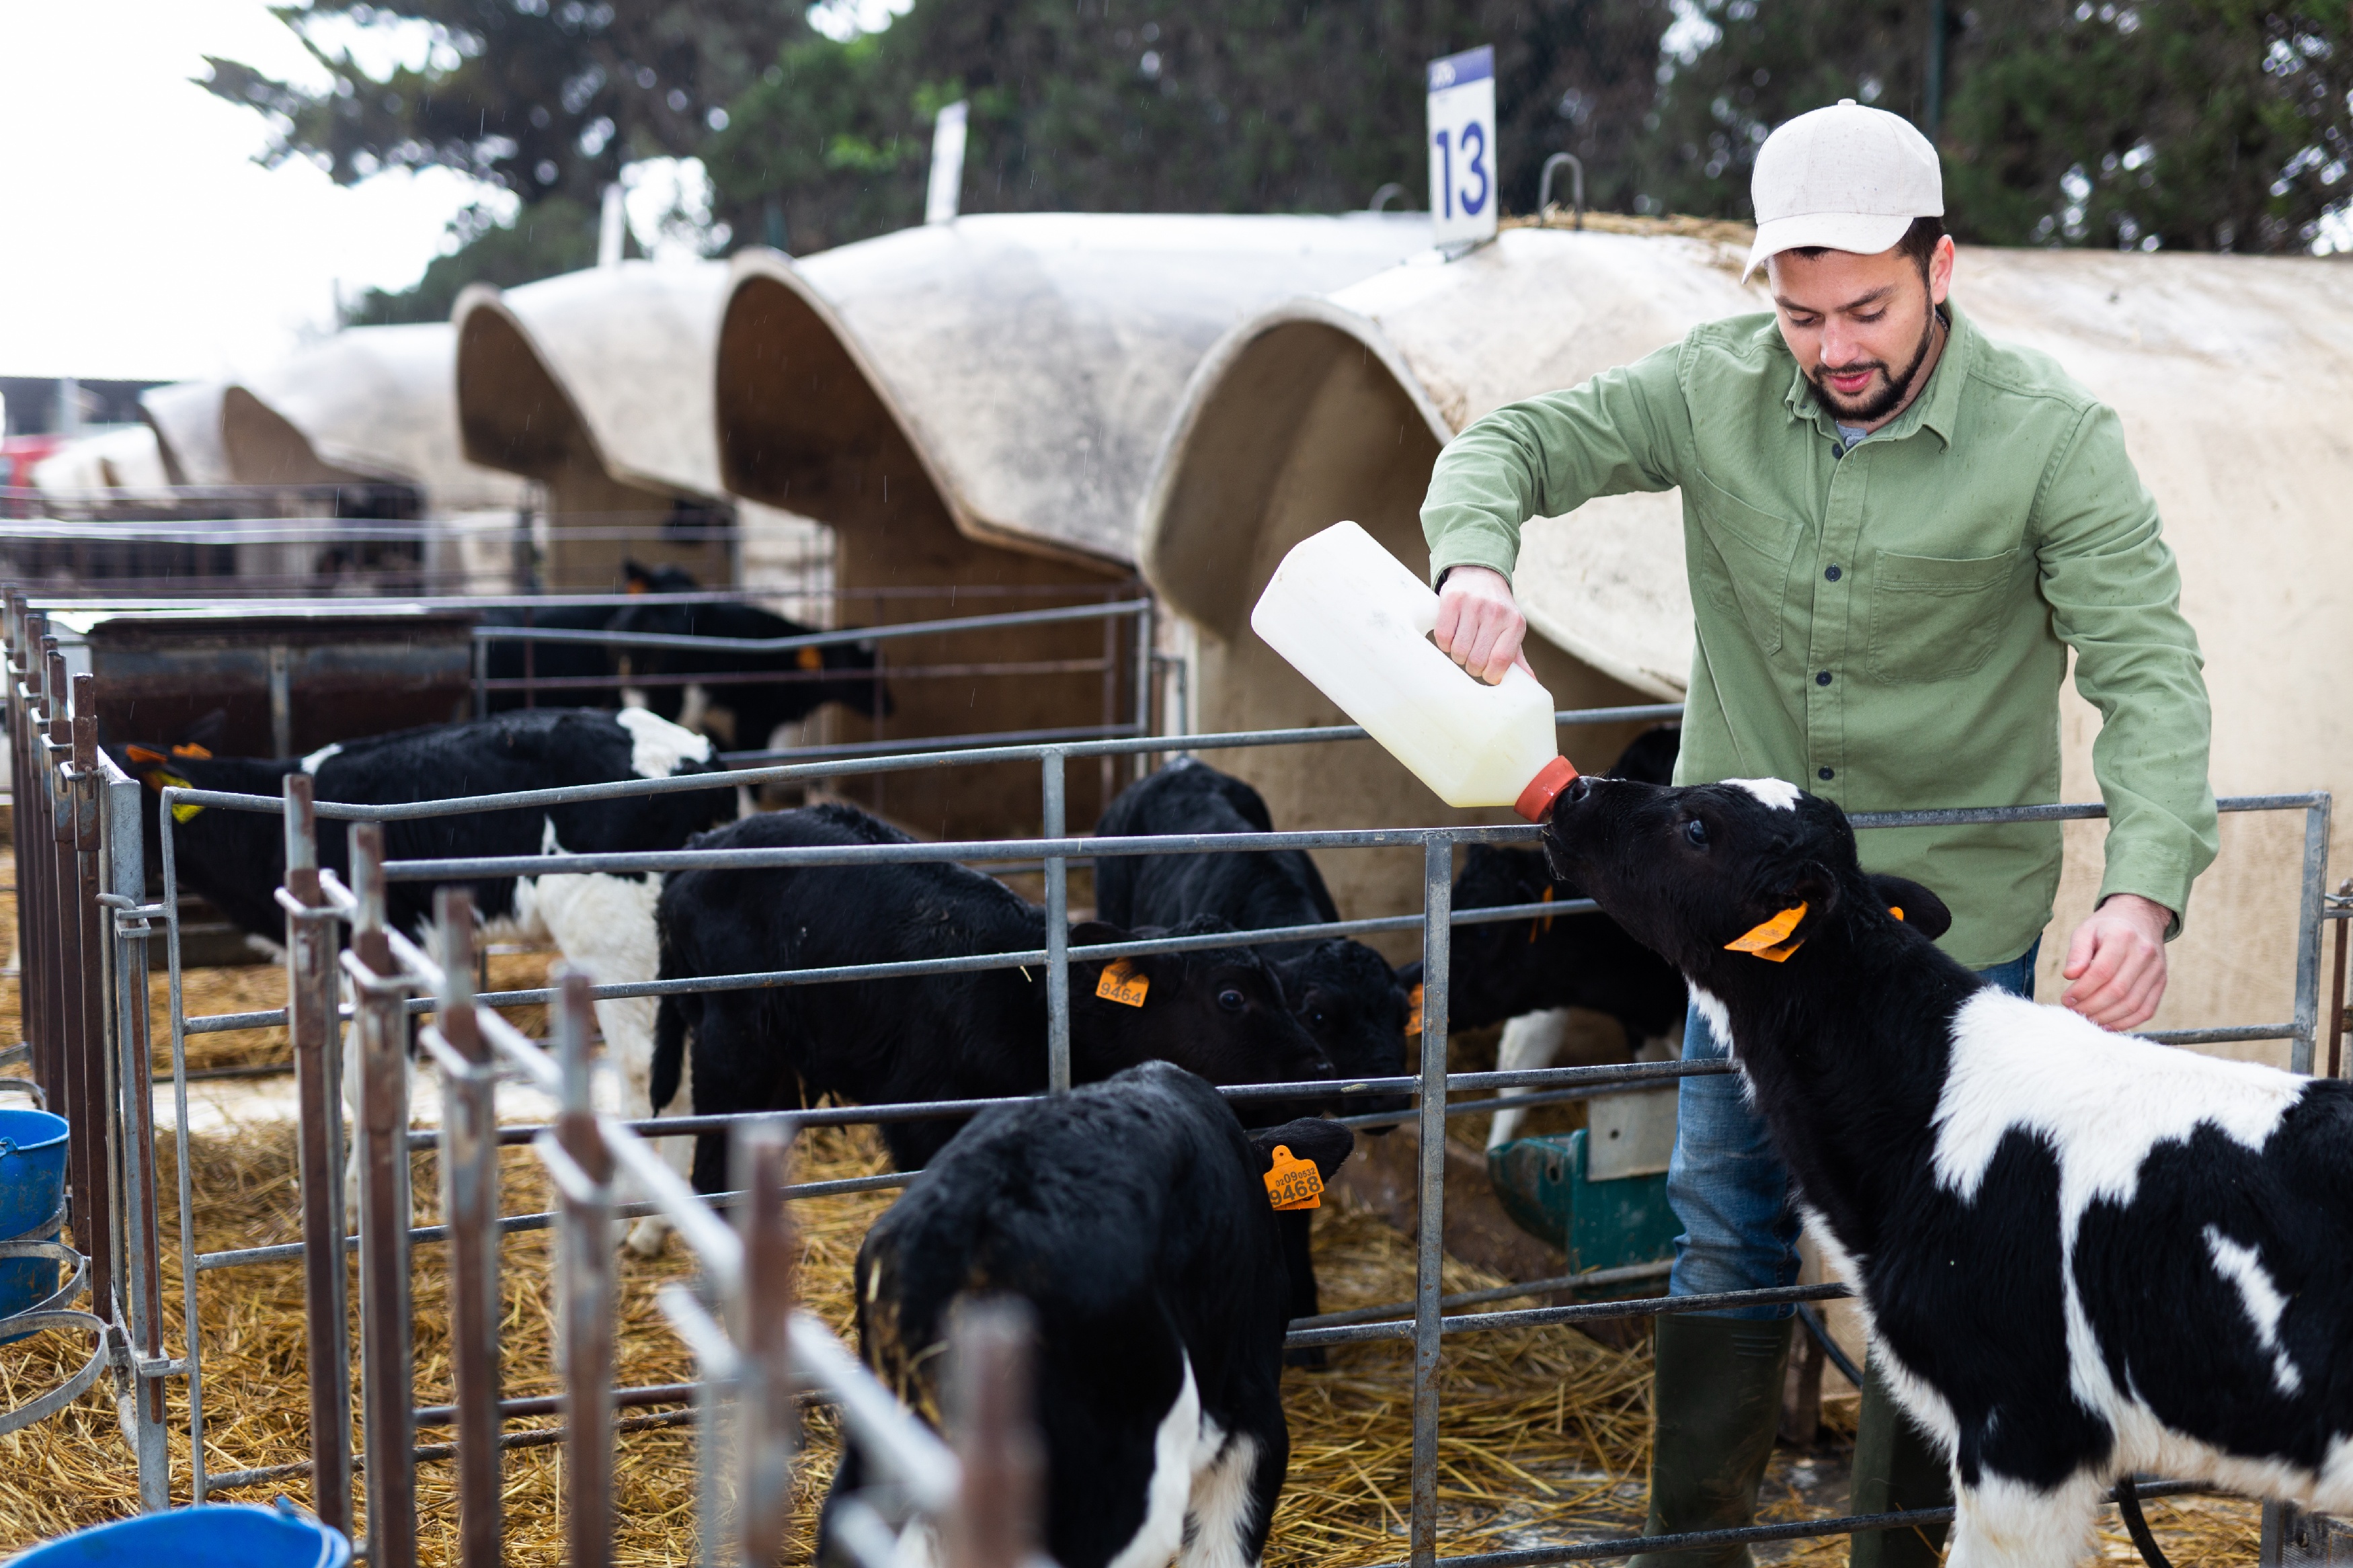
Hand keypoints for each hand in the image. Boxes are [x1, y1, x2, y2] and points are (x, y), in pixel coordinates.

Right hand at [1433, 566, 1528, 684]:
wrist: (1479, 575)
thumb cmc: (1496, 610)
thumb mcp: (1511, 630)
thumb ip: (1517, 658)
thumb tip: (1530, 684)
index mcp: (1515, 623)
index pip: (1500, 661)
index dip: (1490, 674)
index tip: (1487, 673)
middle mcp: (1496, 612)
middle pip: (1477, 660)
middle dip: (1472, 666)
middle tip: (1473, 657)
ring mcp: (1473, 604)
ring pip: (1458, 651)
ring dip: (1457, 656)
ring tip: (1462, 646)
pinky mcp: (1452, 599)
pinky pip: (1443, 637)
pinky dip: (1444, 644)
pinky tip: (1452, 636)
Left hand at [2060, 894, 2171, 1030]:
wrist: (2141, 918)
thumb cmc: (2107, 927)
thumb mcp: (2086, 930)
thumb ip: (2077, 952)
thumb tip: (2070, 976)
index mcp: (2123, 937)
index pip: (2102, 971)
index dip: (2082, 990)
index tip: (2066, 999)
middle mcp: (2144, 953)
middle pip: (2117, 990)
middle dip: (2091, 1007)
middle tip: (2074, 1011)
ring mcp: (2157, 970)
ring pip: (2132, 1004)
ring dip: (2106, 1018)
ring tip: (2086, 1019)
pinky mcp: (2162, 982)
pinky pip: (2146, 1010)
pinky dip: (2126, 1022)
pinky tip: (2107, 1024)